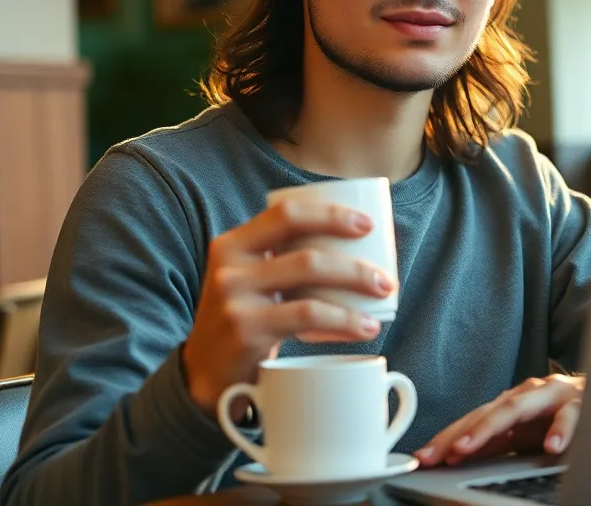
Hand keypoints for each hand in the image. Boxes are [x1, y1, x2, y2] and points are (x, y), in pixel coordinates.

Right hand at [181, 200, 396, 415]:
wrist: (205, 376)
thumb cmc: (243, 321)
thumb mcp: (248, 281)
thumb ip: (279, 259)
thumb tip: (352, 246)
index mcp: (232, 244)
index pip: (286, 214)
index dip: (329, 214)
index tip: (366, 224)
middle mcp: (229, 265)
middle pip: (305, 250)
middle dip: (354, 262)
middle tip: (386, 276)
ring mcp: (235, 297)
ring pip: (309, 279)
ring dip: (355, 285)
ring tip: (383, 297)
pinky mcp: (246, 329)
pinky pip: (306, 316)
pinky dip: (343, 320)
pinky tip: (365, 327)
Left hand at [415, 374, 584, 466]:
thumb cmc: (562, 417)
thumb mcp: (527, 432)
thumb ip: (497, 441)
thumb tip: (458, 454)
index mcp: (511, 404)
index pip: (472, 420)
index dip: (447, 438)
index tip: (424, 457)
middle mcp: (527, 394)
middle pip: (487, 412)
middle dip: (461, 433)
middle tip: (441, 454)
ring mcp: (553, 395)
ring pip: (519, 407)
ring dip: (491, 425)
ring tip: (470, 446)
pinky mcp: (582, 402)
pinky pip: (570, 415)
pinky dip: (561, 430)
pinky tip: (553, 447)